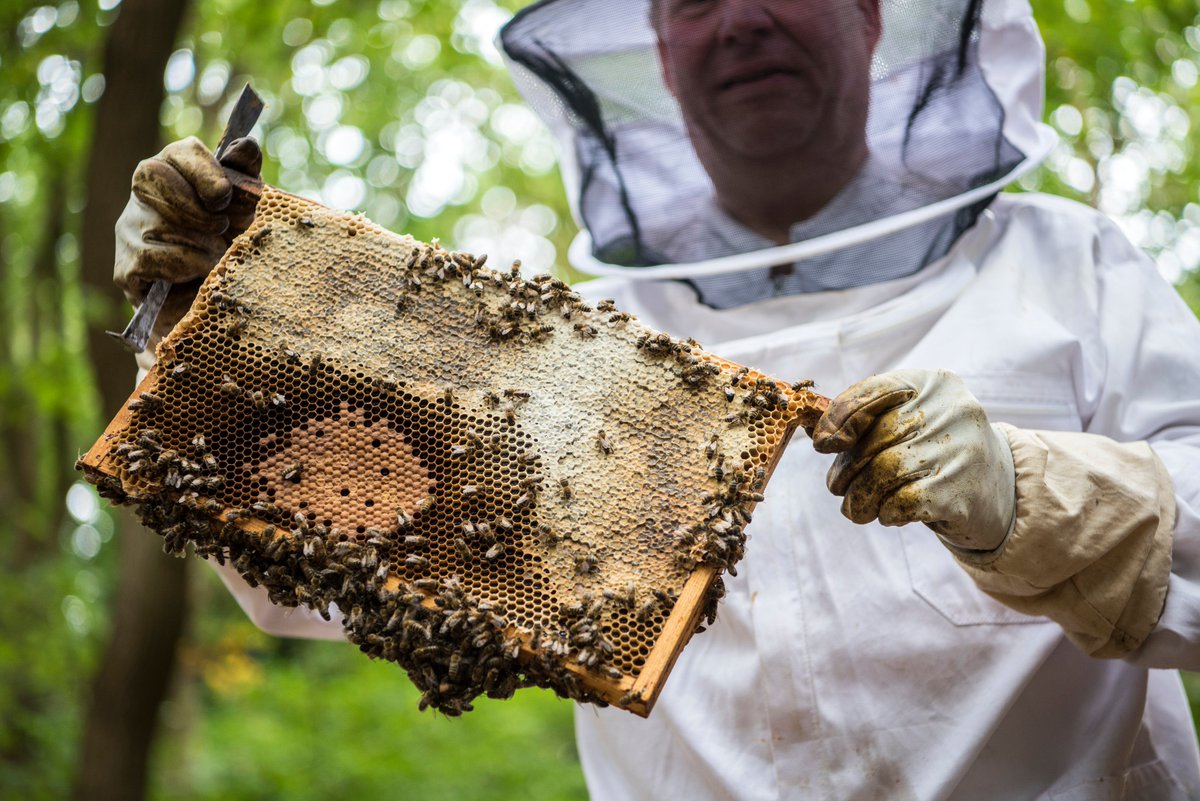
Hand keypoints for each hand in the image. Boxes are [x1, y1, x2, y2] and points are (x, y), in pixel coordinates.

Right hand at [113, 135, 261, 341]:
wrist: (210, 300)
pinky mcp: (125, 266)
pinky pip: (155, 258)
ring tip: (213, 256)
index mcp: (173, 169)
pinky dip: (186, 268)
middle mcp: (142, 193)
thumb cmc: (226, 242)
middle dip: (197, 209)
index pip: (180, 151)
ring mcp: (127, 228)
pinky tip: (194, 274)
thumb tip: (248, 145)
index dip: (205, 172)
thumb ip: (245, 177)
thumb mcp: (243, 209)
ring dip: (201, 245)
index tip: (224, 197)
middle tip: (220, 230)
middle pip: (155, 177)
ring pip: (160, 224)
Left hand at [810, 369, 1014, 551]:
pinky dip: (886, 511)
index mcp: (934, 383)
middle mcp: (952, 410)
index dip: (840, 418)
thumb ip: (869, 419)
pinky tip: (888, 514)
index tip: (822, 445)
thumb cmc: (938, 451)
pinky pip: (903, 502)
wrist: (1002, 488)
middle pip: (876, 438)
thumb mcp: (911, 421)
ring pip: (885, 472)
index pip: (874, 390)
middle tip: (838, 487)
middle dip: (847, 468)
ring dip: (859, 496)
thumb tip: (818, 435)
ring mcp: (962, 450)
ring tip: (854, 508)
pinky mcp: (962, 492)